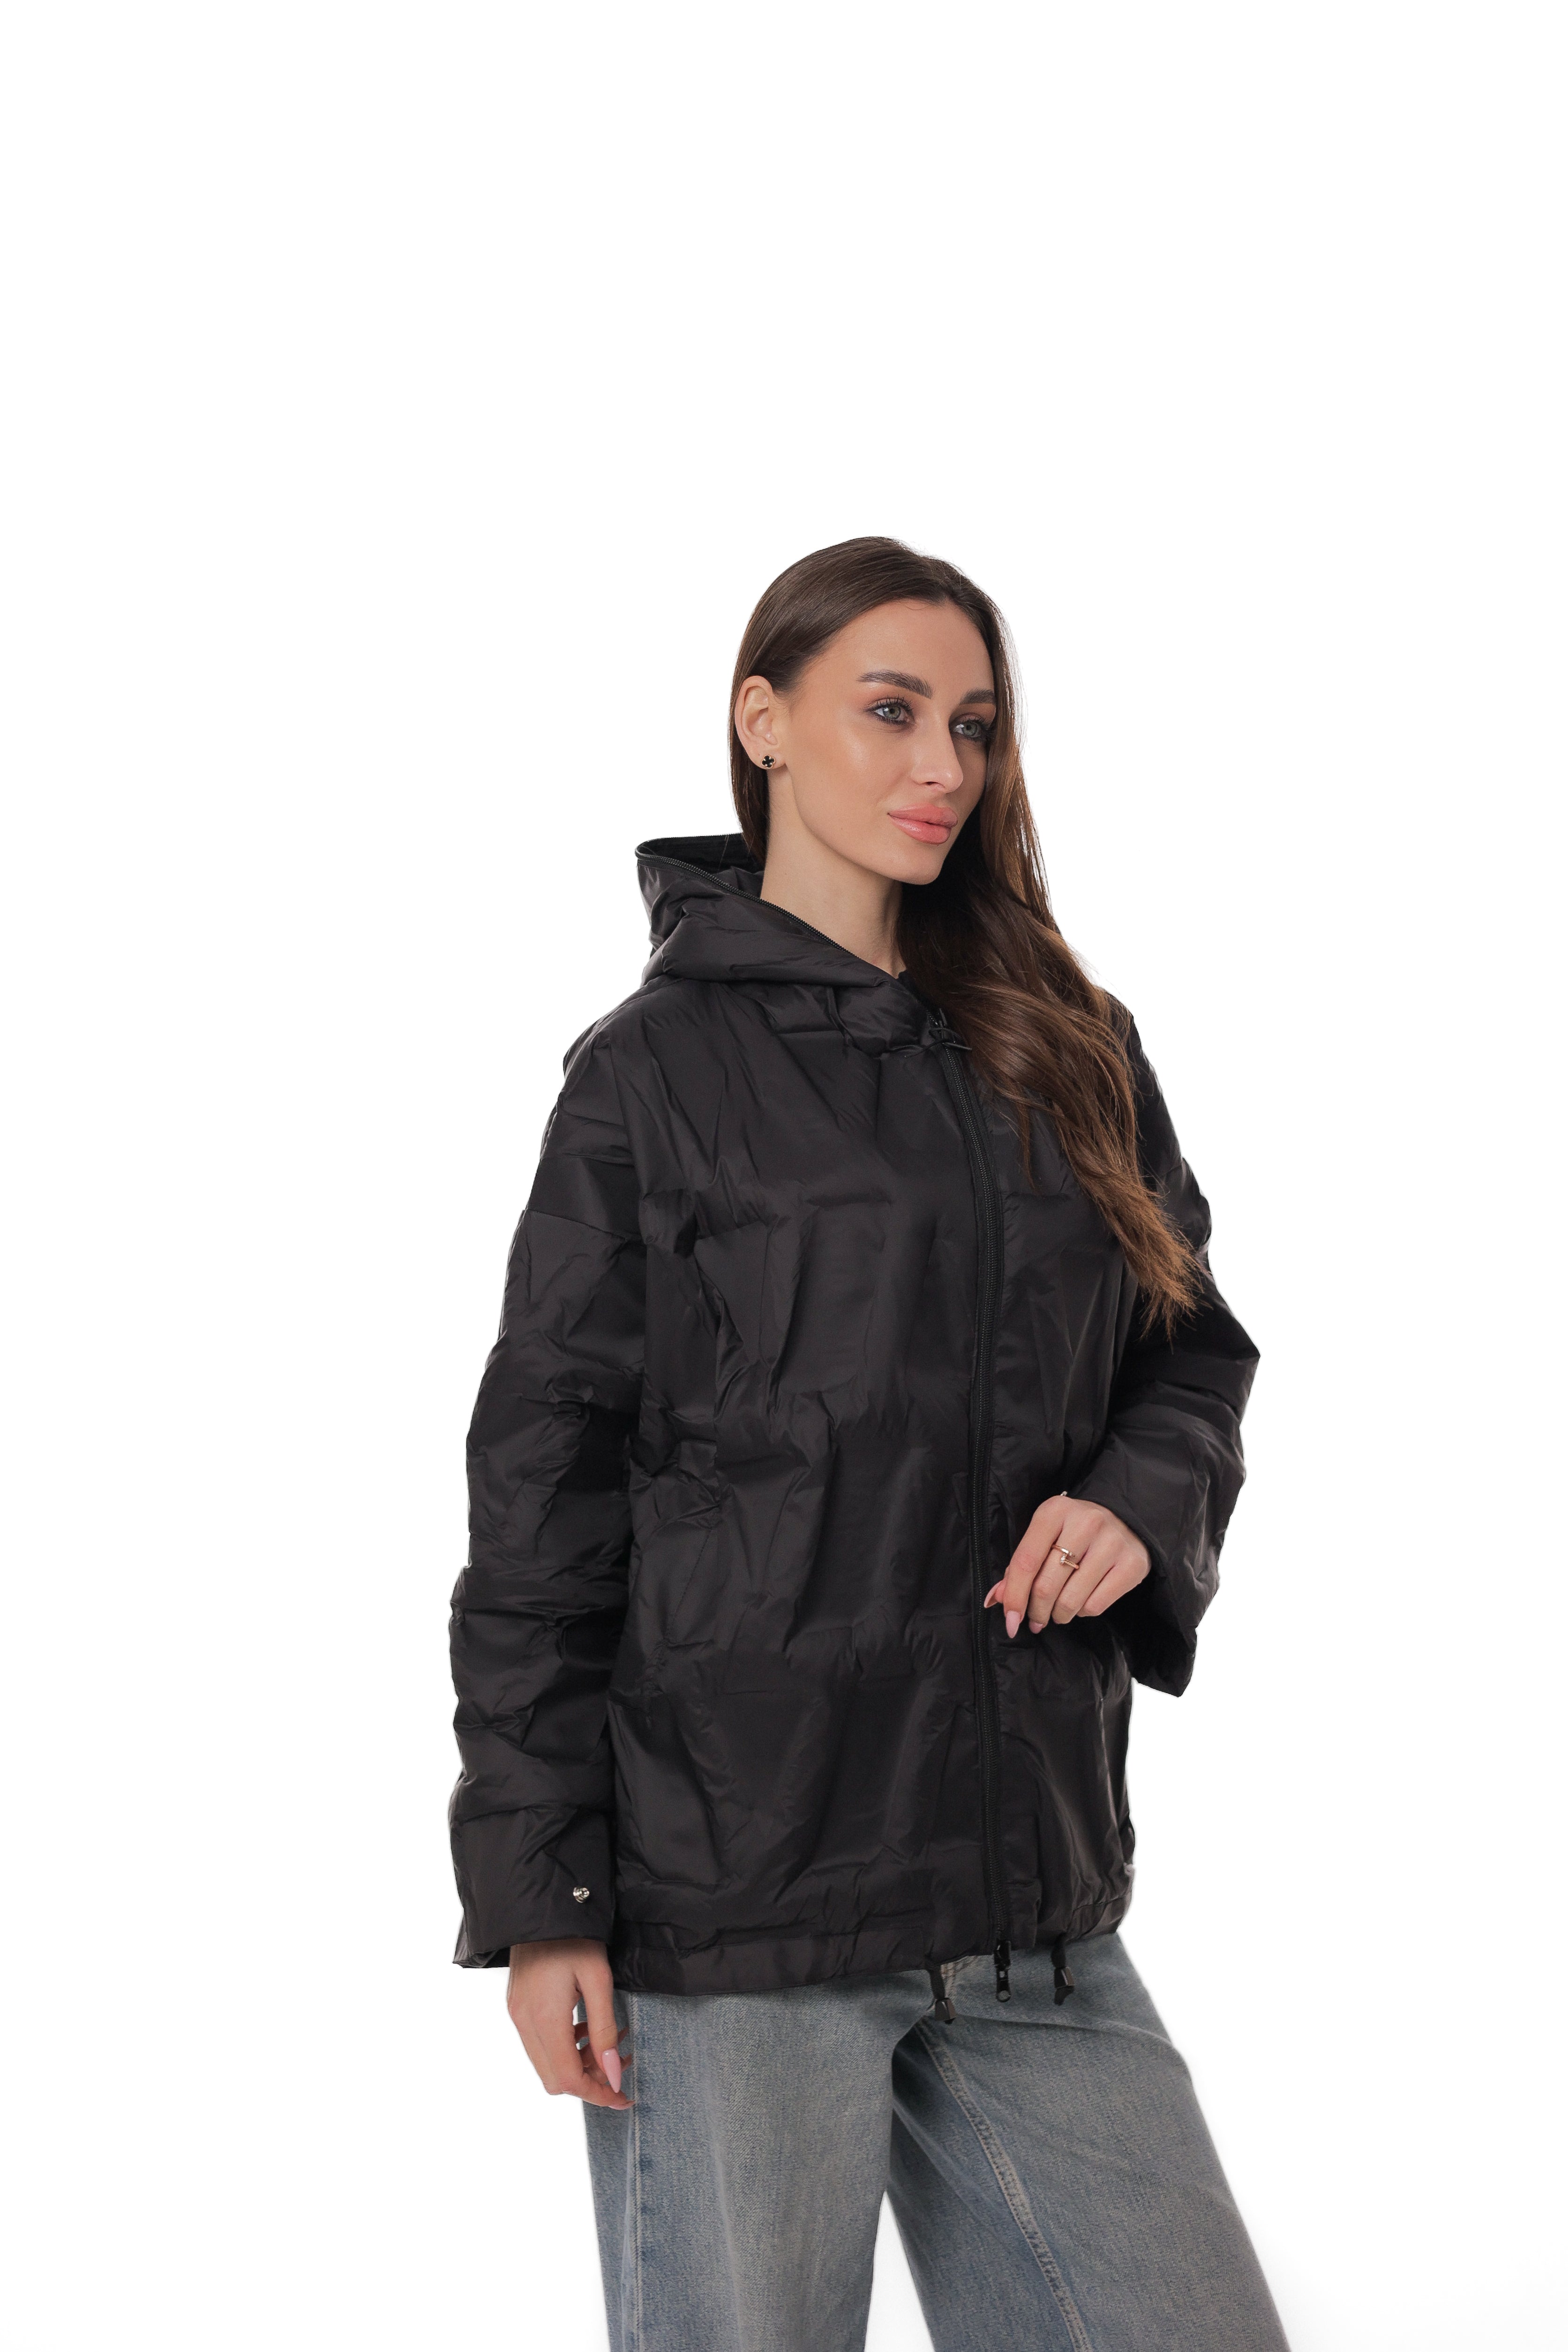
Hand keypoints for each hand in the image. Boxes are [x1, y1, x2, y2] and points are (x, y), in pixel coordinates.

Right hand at [506, 1938, 630, 2109]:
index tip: (624, 2096)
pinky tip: (585, 2027)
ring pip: (546, 2065)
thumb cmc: (574, 1938)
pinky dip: (564, 2047)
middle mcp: (524, 2023)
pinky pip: (538, 2045)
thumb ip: (605, 2030)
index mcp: (544, 2019)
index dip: (598, 2093)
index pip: (569, 2080)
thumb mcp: (599, 1980)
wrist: (541, 1905)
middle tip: (620, 2064)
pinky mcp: (516, 2006)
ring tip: (609, 2042)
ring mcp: (517, 2015)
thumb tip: (614, 2074)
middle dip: (590, 2081)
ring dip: (578, 2064)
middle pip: (555, 2080)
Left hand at [985, 1495, 1149, 1636]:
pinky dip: (1081, 1612)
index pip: (1026, 1561)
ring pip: (1071, 1601)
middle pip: (1047, 1585)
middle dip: (1036, 1611)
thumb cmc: (1074, 1531)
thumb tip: (996, 1599)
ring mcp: (1112, 1544)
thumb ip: (1019, 1566)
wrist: (1125, 1520)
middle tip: (1035, 1620)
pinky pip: (1095, 1607)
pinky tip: (1081, 1602)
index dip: (1014, 1596)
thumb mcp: (1044, 1536)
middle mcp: (1085, 1523)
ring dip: (1058, 1615)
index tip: (1009, 1620)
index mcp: (1055, 1511)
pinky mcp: (1132, 1565)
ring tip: (1058, 1611)